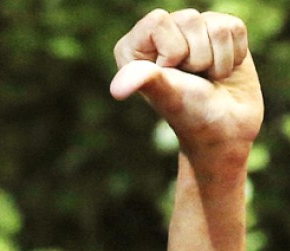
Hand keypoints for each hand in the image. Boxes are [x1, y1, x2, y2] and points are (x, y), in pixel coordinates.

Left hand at [111, 9, 261, 161]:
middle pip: (190, 18)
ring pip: (216, 26)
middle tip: (192, 79)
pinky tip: (221, 71)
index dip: (172, 50)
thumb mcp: (167, 96)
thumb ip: (146, 82)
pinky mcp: (220, 33)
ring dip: (218, 60)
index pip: (158, 21)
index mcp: (134, 47)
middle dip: (197, 57)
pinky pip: (235, 27)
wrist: (224, 130)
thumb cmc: (190, 115)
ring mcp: (190, 32)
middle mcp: (159, 35)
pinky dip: (234, 55)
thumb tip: (118, 89)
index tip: (171, 75)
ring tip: (206, 77)